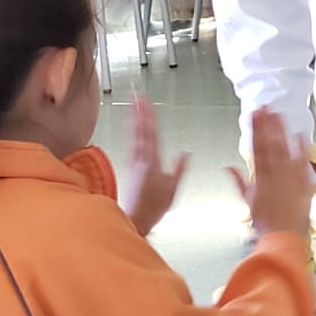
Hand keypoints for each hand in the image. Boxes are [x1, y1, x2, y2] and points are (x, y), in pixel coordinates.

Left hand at [122, 94, 188, 237]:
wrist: (134, 220)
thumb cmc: (153, 207)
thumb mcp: (172, 189)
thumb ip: (179, 169)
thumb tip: (186, 153)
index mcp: (152, 162)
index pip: (151, 133)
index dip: (148, 116)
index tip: (145, 101)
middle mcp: (140, 160)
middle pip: (140, 131)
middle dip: (139, 112)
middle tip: (136, 95)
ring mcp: (133, 163)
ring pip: (134, 136)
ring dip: (134, 119)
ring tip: (133, 105)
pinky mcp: (130, 168)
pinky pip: (131, 144)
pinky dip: (133, 132)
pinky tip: (134, 128)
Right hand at [229, 108, 315, 241]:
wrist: (285, 237)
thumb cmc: (265, 221)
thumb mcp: (247, 201)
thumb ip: (238, 182)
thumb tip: (227, 166)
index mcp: (260, 179)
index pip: (256, 149)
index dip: (255, 130)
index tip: (254, 115)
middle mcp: (276, 175)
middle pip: (271, 146)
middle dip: (267, 125)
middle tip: (265, 106)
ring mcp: (291, 178)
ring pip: (286, 150)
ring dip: (282, 131)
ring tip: (279, 114)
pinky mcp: (305, 183)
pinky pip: (303, 163)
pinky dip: (302, 149)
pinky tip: (299, 134)